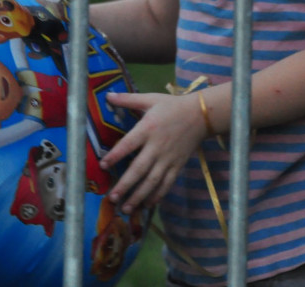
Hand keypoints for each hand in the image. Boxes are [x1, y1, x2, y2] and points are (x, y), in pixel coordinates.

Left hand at [99, 92, 206, 213]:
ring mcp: (168, 158)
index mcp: (148, 128)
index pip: (129, 144)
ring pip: (152, 181)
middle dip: (125, 185)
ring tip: (126, 209)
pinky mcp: (178, 165)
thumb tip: (107, 95)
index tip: (103, 165)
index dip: (116, 155)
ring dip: (139, 196)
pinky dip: (157, 196)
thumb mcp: (150, 99)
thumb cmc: (172, 106)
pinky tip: (147, 205)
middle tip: (112, 198)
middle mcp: (157, 146)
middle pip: (140, 169)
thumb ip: (128, 99)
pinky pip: (167, 184)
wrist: (201, 115)